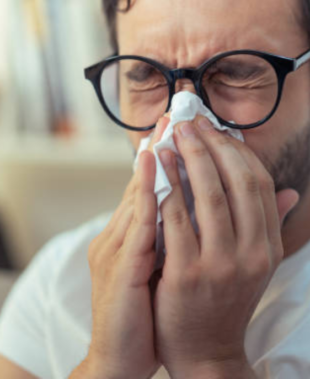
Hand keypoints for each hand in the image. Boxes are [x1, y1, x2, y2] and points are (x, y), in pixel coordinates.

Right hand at [76, 118, 168, 378]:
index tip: (179, 133)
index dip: (164, 160)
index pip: (147, 190)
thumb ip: (168, 236)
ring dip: (151, 162)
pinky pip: (136, 226)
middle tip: (174, 118)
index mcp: (129, 238)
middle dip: (158, 149)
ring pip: (136, 198)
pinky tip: (154, 169)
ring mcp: (115, 252)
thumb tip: (187, 208)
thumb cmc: (145, 310)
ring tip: (165, 130)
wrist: (120, 356)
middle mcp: (118, 238)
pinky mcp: (119, 270)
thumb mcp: (156, 267)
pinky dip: (144, 194)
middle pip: (139, 185)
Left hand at [154, 116, 298, 377]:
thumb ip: (266, 226)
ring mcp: (220, 264)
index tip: (216, 131)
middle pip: (235, 182)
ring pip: (207, 195)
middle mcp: (250, 253)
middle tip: (191, 124)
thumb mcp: (254, 265)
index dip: (237, 152)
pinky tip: (156, 169)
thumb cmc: (223, 300)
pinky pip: (176, 219)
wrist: (205, 351)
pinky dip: (167, 188)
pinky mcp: (187, 274)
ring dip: (189, 159)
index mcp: (267, 247)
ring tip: (173, 137)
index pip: (259, 184)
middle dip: (212, 146)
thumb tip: (289, 192)